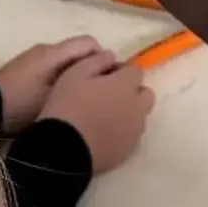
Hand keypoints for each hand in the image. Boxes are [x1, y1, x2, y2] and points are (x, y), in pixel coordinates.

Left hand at [0, 34, 107, 132]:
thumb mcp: (54, 97)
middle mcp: (44, 50)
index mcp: (53, 53)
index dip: (104, 59)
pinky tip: (61, 100)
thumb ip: (80, 83)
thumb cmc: (21, 105)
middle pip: (78, 52)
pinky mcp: (24, 71)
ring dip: (76, 75)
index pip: (90, 43)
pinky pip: (52, 69)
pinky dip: (61, 79)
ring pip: (65, 62)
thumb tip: (101, 75)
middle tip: (98, 94)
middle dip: (91, 69)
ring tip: (80, 99)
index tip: (109, 82)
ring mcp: (32, 59)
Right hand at [39, 53, 154, 172]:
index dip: (121, 71)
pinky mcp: (128, 150)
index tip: (105, 76)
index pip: (135, 70)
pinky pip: (131, 135)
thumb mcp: (74, 73)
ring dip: (128, 112)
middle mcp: (136, 107)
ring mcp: (134, 131)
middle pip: (145, 94)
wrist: (63, 150)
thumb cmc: (67, 106)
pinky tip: (102, 134)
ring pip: (139, 116)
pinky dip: (122, 132)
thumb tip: (111, 56)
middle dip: (132, 92)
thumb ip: (97, 60)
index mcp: (125, 85)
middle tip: (108, 96)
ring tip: (104, 117)